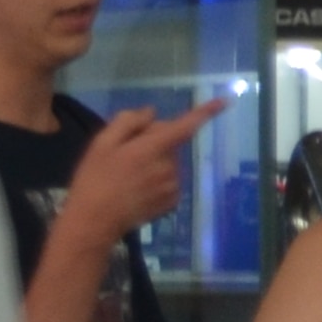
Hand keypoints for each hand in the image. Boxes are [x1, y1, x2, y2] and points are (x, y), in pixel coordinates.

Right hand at [62, 98, 222, 242]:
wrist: (95, 220)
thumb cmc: (94, 178)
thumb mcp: (101, 143)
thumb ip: (127, 122)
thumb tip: (151, 113)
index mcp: (152, 148)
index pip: (184, 126)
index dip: (205, 112)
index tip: (226, 100)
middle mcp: (169, 166)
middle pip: (170, 142)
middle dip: (153, 141)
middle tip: (124, 153)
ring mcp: (173, 185)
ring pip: (169, 162)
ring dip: (154, 161)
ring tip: (127, 174)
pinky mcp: (172, 201)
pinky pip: (169, 180)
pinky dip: (157, 179)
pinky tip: (136, 188)